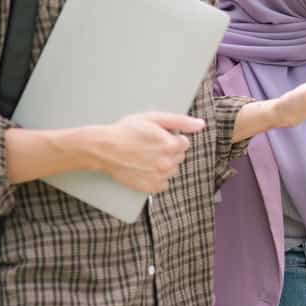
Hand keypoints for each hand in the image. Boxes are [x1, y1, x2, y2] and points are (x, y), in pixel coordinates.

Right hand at [91, 112, 205, 193]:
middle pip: (180, 157)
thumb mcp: (154, 118)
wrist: (103, 148)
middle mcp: (167, 163)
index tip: (158, 137)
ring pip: (173, 170)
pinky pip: (164, 184)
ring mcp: (159, 176)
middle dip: (170, 151)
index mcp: (171, 145)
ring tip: (147, 157)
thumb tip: (201, 125)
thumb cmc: (127, 130)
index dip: (172, 138)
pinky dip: (158, 178)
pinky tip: (146, 169)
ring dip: (165, 165)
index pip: (185, 143)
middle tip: (151, 146)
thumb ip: (180, 121)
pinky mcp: (150, 187)